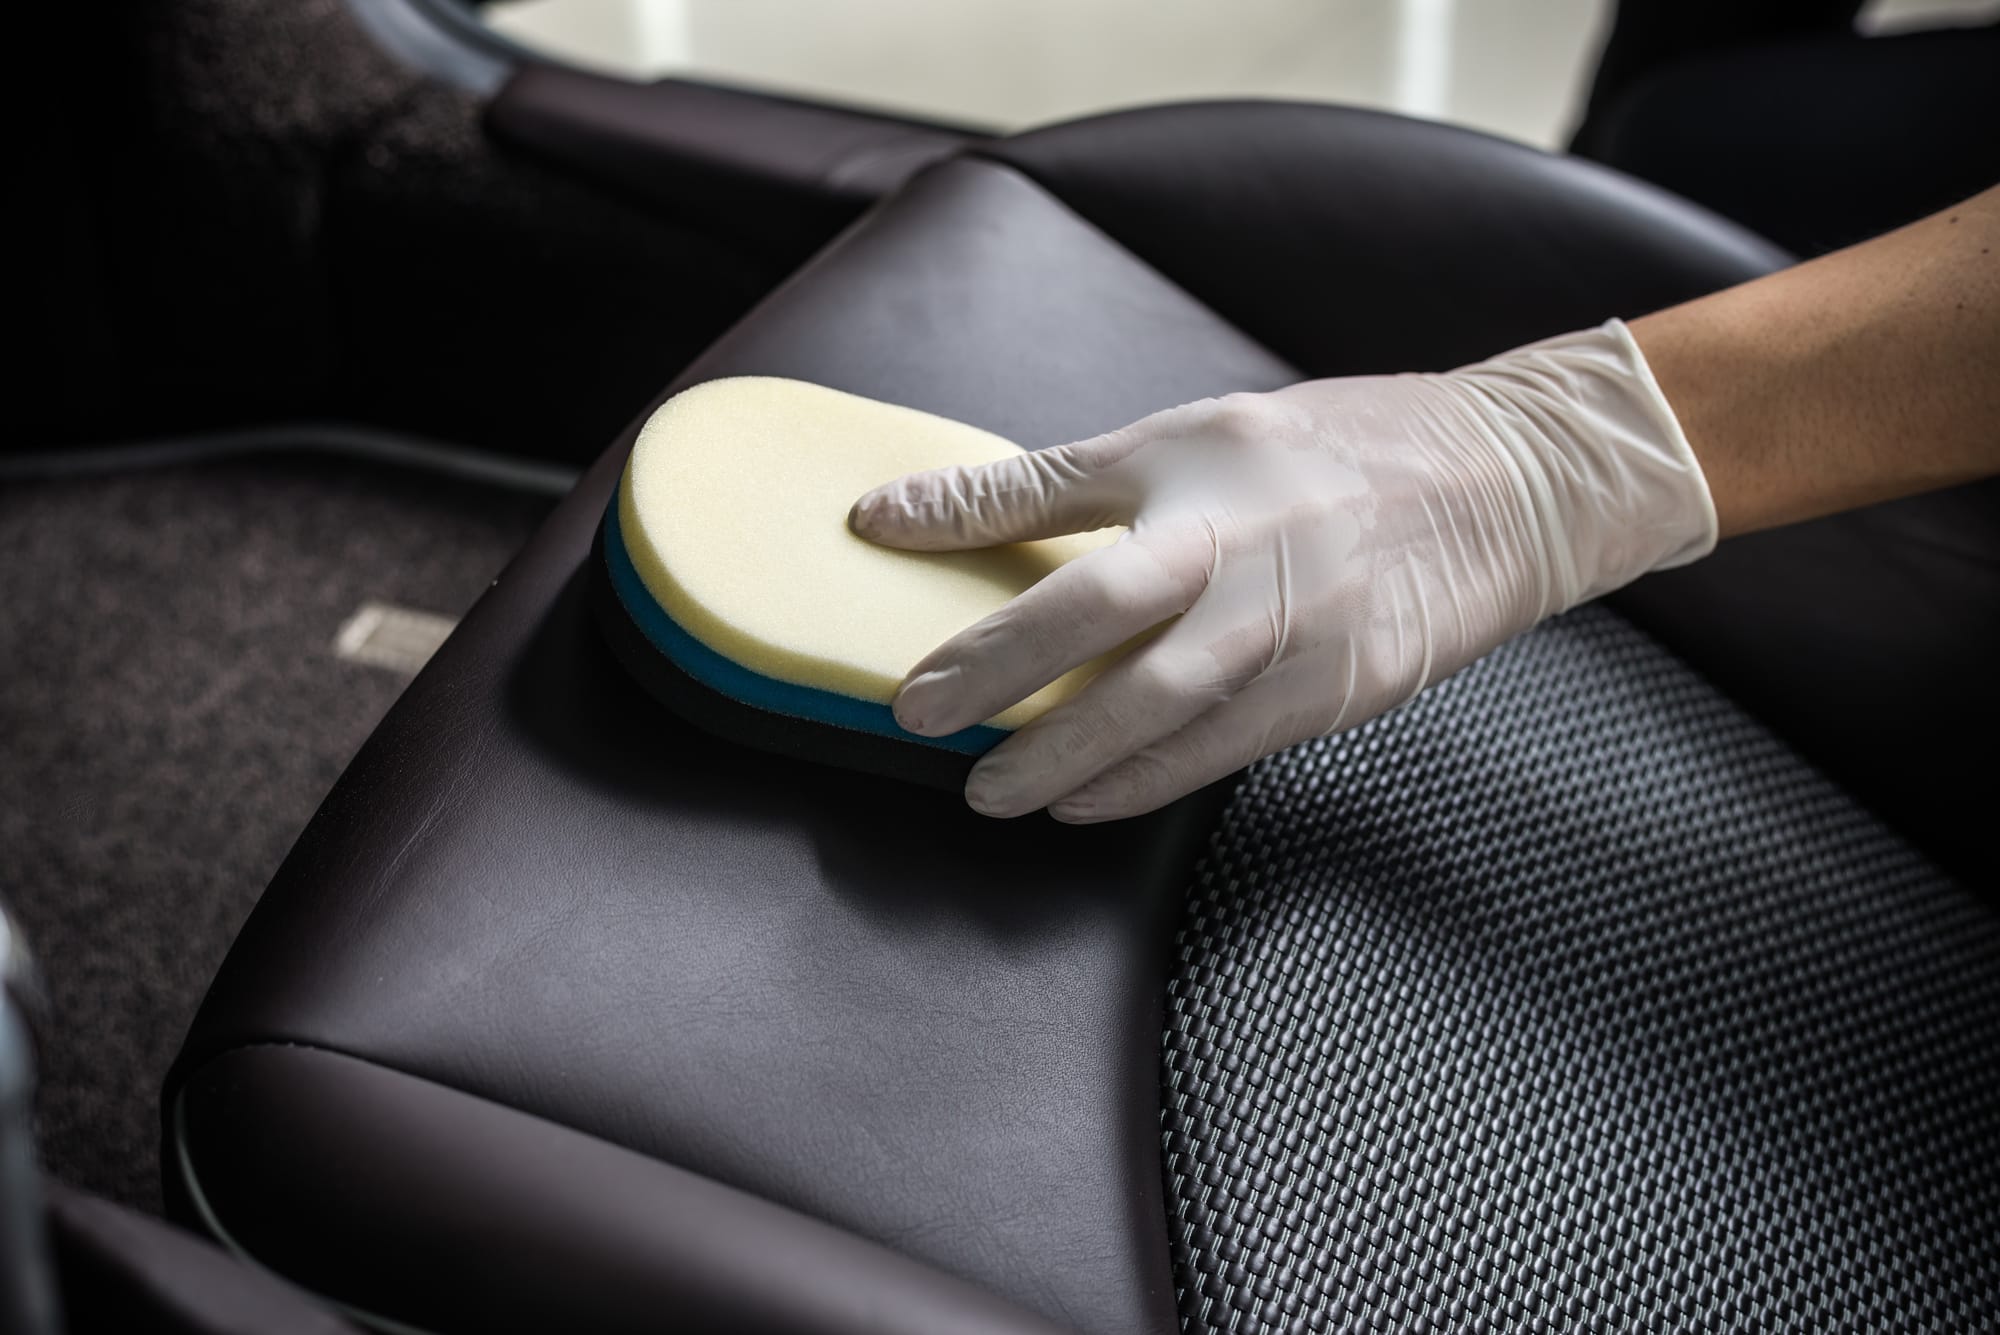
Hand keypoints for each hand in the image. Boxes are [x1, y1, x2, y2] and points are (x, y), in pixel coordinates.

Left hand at [848, 320, 1715, 821]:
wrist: (1504, 487)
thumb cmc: (1331, 456)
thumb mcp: (1198, 435)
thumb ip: (1066, 481)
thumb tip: (931, 507)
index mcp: (1202, 465)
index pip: (1056, 489)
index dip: (963, 516)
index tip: (876, 539)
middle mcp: (1246, 544)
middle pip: (1101, 617)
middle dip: (1001, 675)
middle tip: (917, 717)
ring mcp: (1299, 626)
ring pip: (1162, 709)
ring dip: (1066, 759)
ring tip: (992, 791)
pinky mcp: (1340, 691)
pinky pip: (1223, 752)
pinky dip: (1145, 783)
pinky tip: (1086, 801)